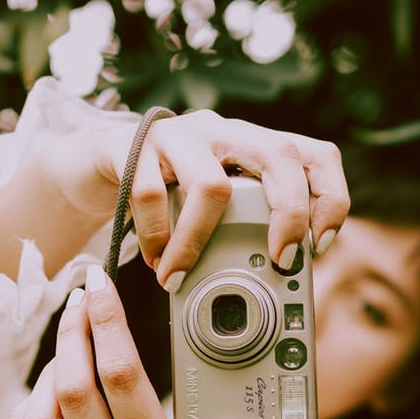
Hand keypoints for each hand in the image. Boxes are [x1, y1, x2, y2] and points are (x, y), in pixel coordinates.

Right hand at [42, 107, 349, 290]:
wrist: (88, 165)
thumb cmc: (162, 197)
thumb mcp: (211, 210)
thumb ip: (242, 231)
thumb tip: (280, 287)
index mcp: (250, 147)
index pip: (314, 154)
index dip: (330, 197)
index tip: (320, 246)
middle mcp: (221, 131)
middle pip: (279, 156)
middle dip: (288, 215)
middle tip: (278, 261)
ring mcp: (176, 134)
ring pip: (211, 184)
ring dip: (198, 244)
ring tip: (179, 278)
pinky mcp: (130, 144)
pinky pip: (149, 193)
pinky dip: (154, 238)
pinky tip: (152, 260)